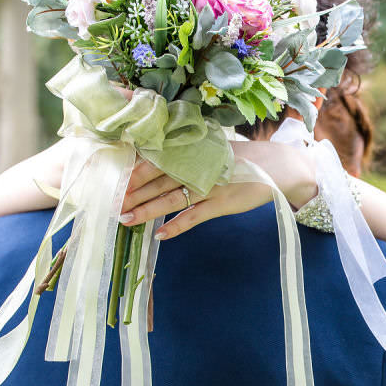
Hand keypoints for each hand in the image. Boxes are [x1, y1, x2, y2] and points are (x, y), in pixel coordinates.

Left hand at [118, 141, 317, 239]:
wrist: (277, 167)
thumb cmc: (242, 159)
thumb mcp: (213, 150)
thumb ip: (189, 154)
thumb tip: (159, 159)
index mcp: (193, 151)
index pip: (156, 159)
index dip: (133, 171)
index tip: (112, 179)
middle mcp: (197, 167)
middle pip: (157, 181)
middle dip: (132, 193)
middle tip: (108, 203)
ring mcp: (208, 187)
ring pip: (170, 199)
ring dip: (146, 210)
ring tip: (125, 220)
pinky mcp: (221, 204)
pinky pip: (194, 217)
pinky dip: (177, 226)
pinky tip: (160, 235)